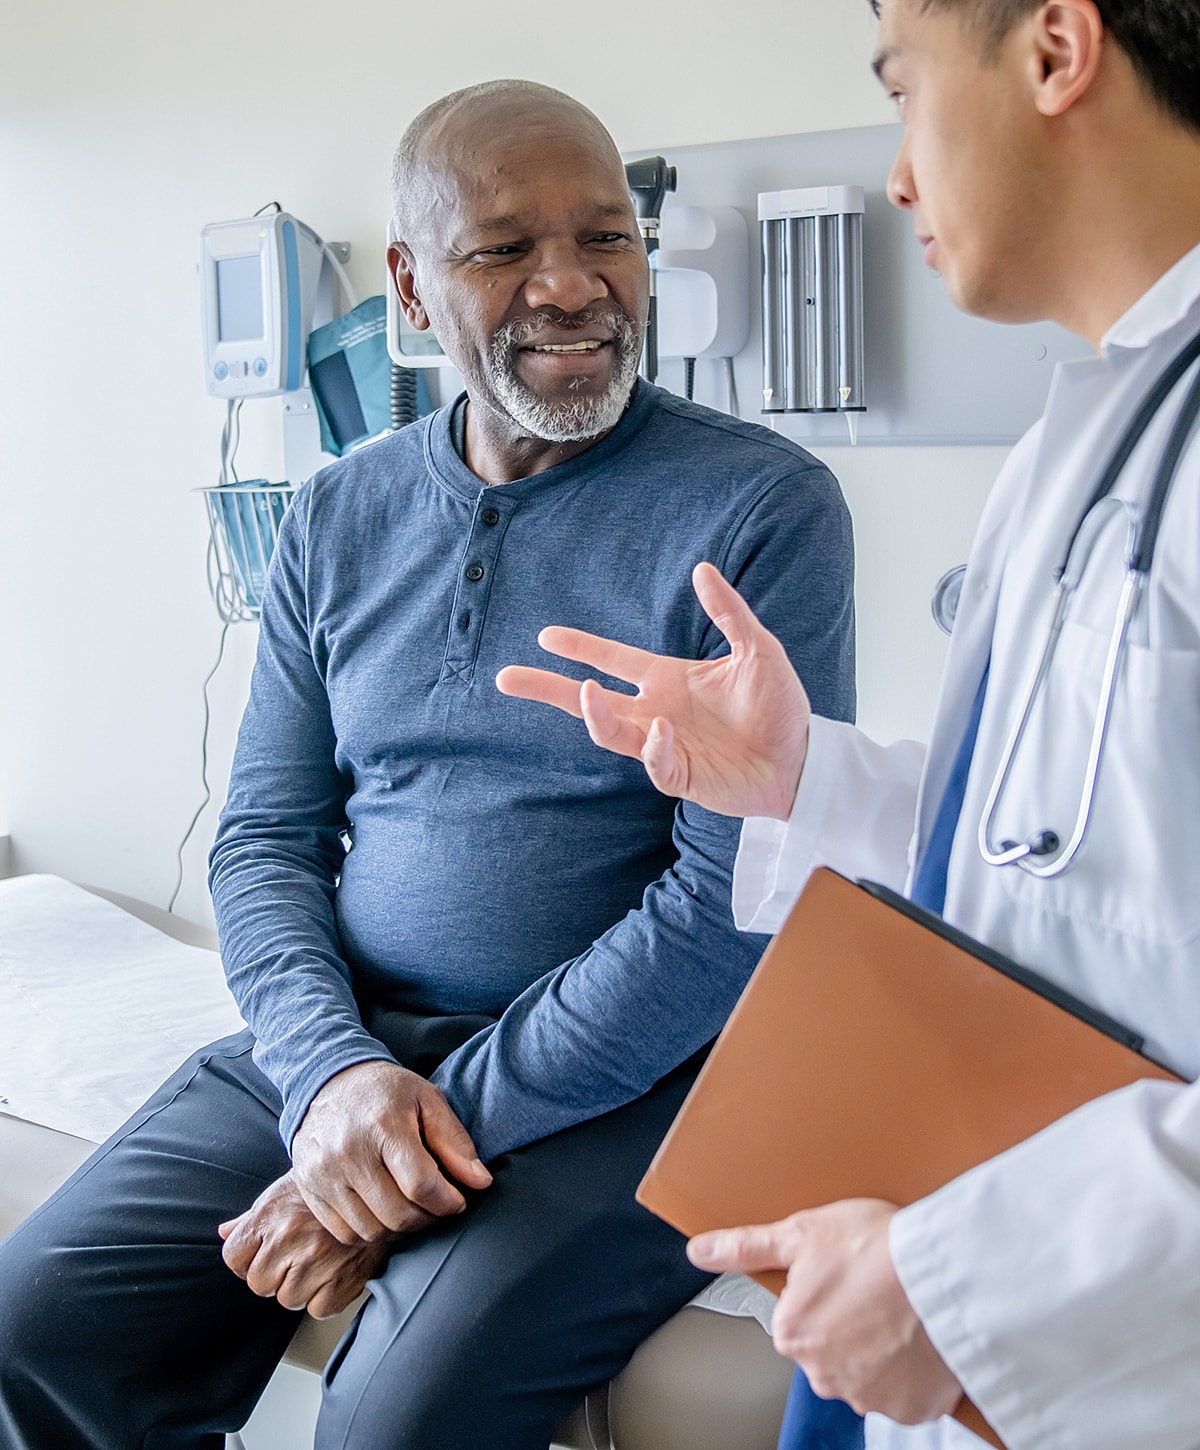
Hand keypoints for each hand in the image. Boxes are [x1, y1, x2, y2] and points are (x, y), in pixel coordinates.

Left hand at [219, 1171, 391, 1318]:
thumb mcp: (287, 1190)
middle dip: (275, 1275)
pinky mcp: (341, 1280)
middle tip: (298, 1256)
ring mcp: (315, 1260)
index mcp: (270, 1214)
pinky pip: (318, 1308)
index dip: (247, 1260)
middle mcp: (288, 1237)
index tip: (264, 1255)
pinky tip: (336, 1272)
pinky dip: (326, 1297)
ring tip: (320, 1261)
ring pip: (288, 1298)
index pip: (234, 1257)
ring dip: (301, 1287)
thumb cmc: (330, 1187)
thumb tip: (224, 1233)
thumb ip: (253, 1217)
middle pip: (259, 1283)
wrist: (381, 1183)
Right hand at [290, 1060, 491, 1244]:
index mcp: (383, 1125)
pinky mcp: (309, 1188)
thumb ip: (454, 1142)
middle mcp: (349, 1152)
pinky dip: (371, 1232)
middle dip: (428, 1219)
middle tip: (438, 1206)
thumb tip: (481, 1182)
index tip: (458, 1199)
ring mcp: (324, 1173)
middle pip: (398, 1215)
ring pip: (373, 1230)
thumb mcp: (427, 1100)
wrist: (327, 1081)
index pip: (421, 1185)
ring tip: (413, 1209)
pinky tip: (384, 1211)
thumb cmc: (385, 1091)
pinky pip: (346, 1233)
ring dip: (401, 1229)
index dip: (448, 1201)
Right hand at [496, 563, 810, 821]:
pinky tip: (662, 729)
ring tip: (584, 694)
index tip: (545, 635)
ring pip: (610, 732)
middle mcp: (656, 711)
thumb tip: (702, 569)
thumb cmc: (779, 706)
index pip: (612, 659)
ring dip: (593, 714)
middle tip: (506, 678)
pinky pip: (654, 763)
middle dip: (547, 689)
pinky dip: (654, 747)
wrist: (802, 758)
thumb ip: (728, 612)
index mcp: (668, 679)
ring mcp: (664, 746)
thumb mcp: (757, 649)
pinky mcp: (680, 775)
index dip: (580, 647)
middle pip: (587, 700)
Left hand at [687, 1200, 962, 1423]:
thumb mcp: (803, 1232)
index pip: (795, 1316)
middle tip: (873, 1287)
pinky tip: (919, 1335)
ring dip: (880, 1347)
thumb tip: (700, 1251)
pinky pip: (905, 1390)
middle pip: (829, 1347)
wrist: (945, 1275)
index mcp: (793, 1334)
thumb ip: (747, 1246)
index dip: (820, 1289)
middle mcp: (825, 1375)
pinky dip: (911, 1370)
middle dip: (848, 1322)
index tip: (842, 1272)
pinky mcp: (913, 1408)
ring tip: (900, 1307)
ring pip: (866, 1370)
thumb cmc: (877, 1248)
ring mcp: (871, 1396)